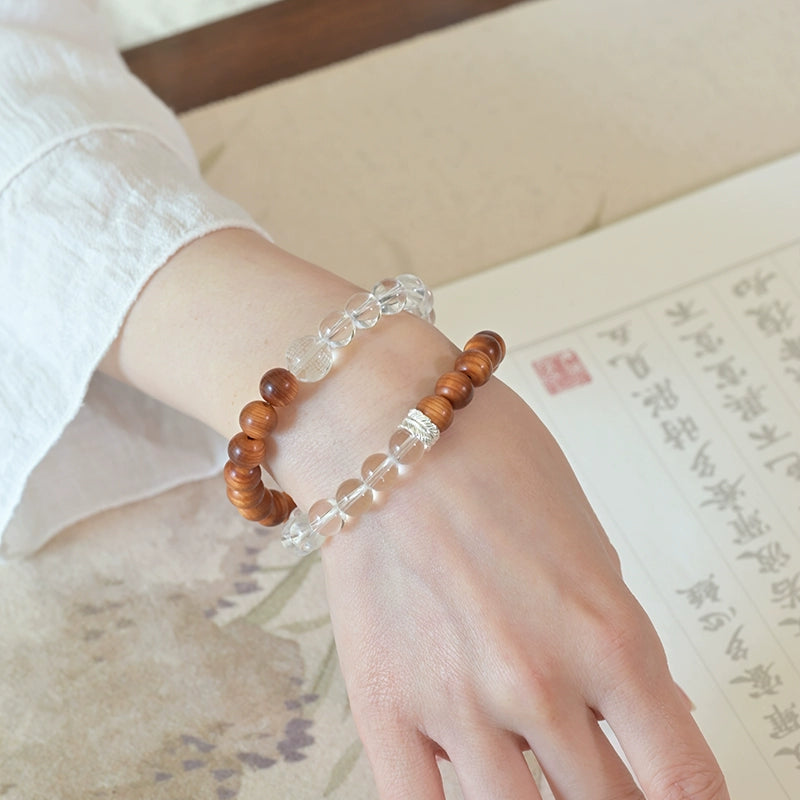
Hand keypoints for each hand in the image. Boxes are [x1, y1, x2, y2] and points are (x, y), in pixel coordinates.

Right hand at [104, 230, 728, 799]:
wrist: (383, 428)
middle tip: (605, 783)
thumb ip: (619, 641)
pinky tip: (468, 796)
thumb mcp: (587, 540)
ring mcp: (457, 703)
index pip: (683, 782)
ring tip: (543, 788)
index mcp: (609, 635)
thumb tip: (654, 716)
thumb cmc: (487, 458)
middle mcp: (539, 684)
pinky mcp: (384, 705)